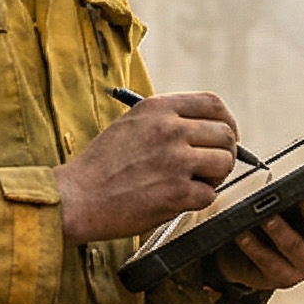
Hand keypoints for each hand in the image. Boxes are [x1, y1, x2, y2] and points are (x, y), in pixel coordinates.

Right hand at [56, 91, 239, 244]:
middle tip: (211, 167)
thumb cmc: (101, 166)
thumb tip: (203, 128)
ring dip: (215, 177)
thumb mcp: (131, 124)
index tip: (226, 135)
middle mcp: (170, 130)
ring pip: (224, 163)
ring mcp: (176, 161)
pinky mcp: (177, 193)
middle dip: (223, 152)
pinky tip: (176, 199)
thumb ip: (165, 120)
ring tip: (192, 183)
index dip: (226, 121)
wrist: (77, 197)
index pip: (213, 104)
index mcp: (158, 108)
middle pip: (225, 134)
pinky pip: (210, 195)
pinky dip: (197, 200)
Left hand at [213, 173, 303, 292]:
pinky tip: (242, 235)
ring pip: (293, 245)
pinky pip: (268, 262)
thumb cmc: (277, 219)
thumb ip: (301, 184)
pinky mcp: (285, 278)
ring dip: (279, 229)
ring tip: (266, 215)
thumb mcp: (292, 202)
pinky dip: (254, 248)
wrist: (249, 260)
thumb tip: (298, 155)